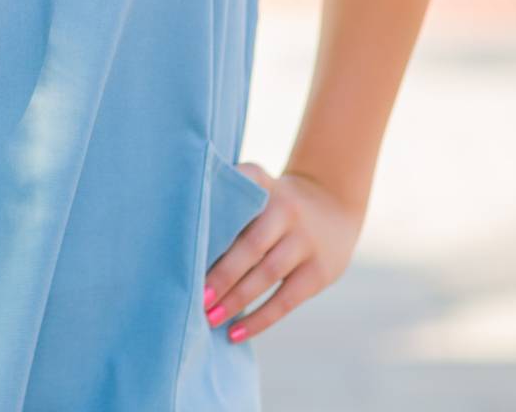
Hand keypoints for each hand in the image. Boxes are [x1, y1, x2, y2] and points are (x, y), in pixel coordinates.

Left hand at [202, 164, 364, 342]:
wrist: (334, 202)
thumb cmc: (274, 200)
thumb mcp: (258, 184)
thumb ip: (227, 196)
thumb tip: (181, 231)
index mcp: (262, 182)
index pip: (233, 194)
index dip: (211, 214)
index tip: (186, 237)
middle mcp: (285, 209)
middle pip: (249, 244)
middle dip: (221, 273)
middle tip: (195, 296)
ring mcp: (305, 241)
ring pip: (266, 273)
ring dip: (236, 299)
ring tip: (210, 318)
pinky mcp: (319, 271)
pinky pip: (286, 300)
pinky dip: (259, 319)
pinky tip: (236, 332)